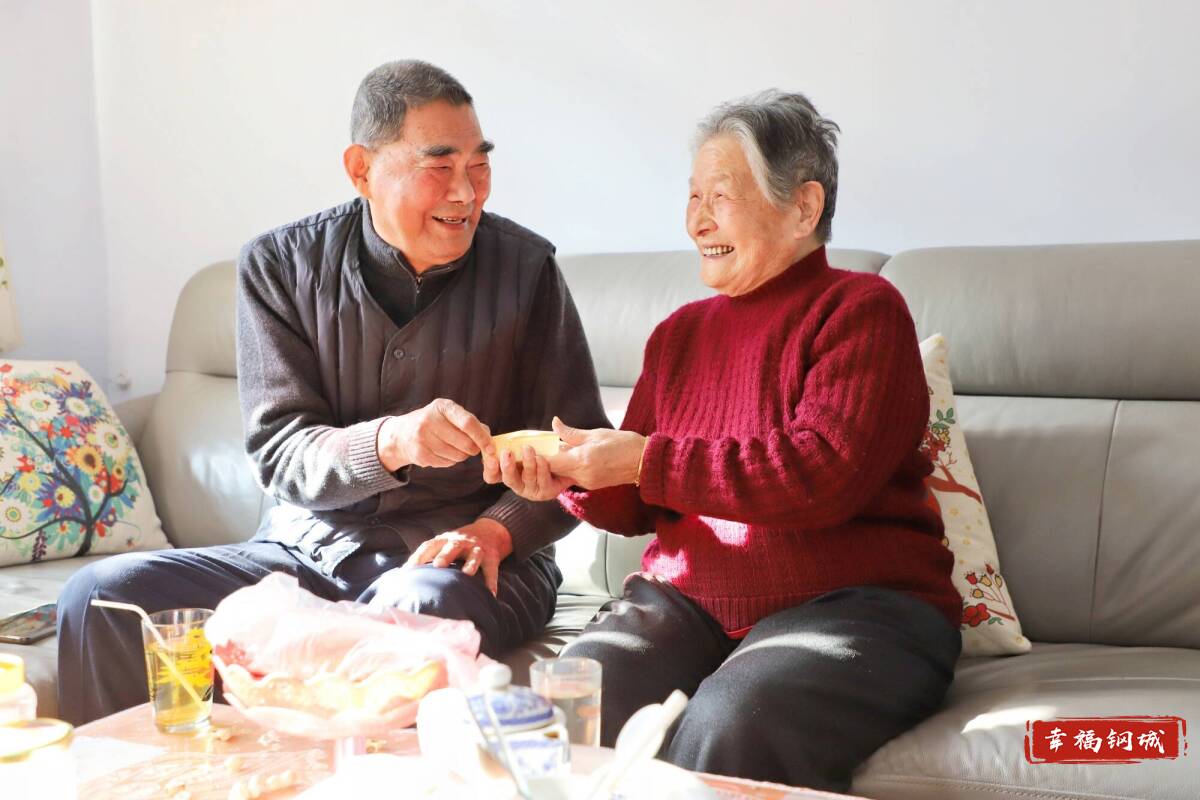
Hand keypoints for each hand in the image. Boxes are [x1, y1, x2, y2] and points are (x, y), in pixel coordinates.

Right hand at [377, 398, 493, 470]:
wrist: (402, 434)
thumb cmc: (434, 422)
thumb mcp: (449, 414)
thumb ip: (470, 422)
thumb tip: (488, 437)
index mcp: (442, 407)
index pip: (468, 423)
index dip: (482, 437)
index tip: (491, 447)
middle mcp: (430, 420)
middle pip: (465, 443)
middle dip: (474, 448)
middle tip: (471, 447)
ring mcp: (423, 438)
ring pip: (458, 456)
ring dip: (461, 455)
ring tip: (452, 447)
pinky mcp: (420, 454)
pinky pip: (447, 463)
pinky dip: (450, 460)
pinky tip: (441, 452)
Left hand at [403, 518, 512, 594]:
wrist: (490, 531)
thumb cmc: (458, 544)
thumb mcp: (443, 544)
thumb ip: (427, 556)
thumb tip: (401, 575)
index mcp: (445, 540)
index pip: (429, 546)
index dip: (419, 556)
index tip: (408, 570)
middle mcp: (461, 542)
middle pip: (452, 546)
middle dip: (445, 555)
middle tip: (437, 566)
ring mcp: (477, 549)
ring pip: (474, 555)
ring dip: (470, 564)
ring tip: (467, 575)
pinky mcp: (491, 557)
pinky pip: (491, 569)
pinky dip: (491, 582)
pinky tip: (490, 594)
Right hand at [483, 442, 572, 501]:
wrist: (569, 463)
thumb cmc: (545, 450)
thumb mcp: (529, 442)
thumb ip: (518, 439)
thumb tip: (517, 431)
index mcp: (508, 471)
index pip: (492, 475)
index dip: (489, 468)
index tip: (491, 456)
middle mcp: (517, 483)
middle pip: (507, 479)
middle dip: (507, 466)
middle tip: (507, 452)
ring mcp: (531, 490)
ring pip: (526, 479)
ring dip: (527, 463)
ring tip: (528, 449)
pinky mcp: (545, 492)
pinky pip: (542, 481)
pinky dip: (541, 468)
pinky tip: (542, 459)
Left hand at [546, 417, 646, 489]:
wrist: (644, 461)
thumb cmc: (623, 444)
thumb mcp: (595, 433)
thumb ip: (571, 433)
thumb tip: (554, 424)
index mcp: (581, 461)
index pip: (550, 463)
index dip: (537, 457)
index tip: (531, 449)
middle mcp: (582, 476)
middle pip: (554, 470)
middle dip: (547, 460)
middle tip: (541, 446)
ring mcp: (587, 483)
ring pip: (563, 474)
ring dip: (559, 462)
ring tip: (560, 447)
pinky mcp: (592, 485)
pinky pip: (574, 476)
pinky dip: (570, 466)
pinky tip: (575, 455)